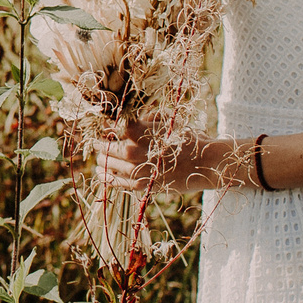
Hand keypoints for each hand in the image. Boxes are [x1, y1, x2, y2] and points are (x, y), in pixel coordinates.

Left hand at [93, 120, 230, 194]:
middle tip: (97, 140)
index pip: (113, 125)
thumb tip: (137, 117)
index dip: (107, 123)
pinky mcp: (142, 185)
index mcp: (139, 132)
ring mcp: (137, 170)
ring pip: (108, 164)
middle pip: (106, 145)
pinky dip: (106, 177)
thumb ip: (149, 118)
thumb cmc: (188, 139)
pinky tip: (100, 173)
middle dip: (100, 142)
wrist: (205, 164)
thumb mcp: (169, 121)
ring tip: (99, 157)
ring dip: (102, 159)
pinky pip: (116, 182)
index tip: (104, 123)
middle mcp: (134, 151)